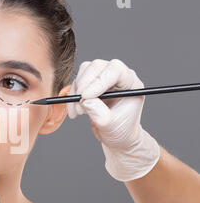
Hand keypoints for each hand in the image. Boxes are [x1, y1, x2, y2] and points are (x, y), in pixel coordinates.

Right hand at [67, 59, 159, 181]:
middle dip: (84, 84)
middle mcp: (118, 77)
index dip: (99, 80)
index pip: (115, 70)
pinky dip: (72, 96)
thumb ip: (99, 112)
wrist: (116, 135)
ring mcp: (104, 78)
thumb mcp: (110, 125)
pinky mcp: (91, 83)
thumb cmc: (120, 130)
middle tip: (80, 103)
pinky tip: (76, 111)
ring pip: (85, 71)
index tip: (86, 96)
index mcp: (131, 83)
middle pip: (97, 66)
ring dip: (77, 91)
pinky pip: (77, 81)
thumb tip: (85, 100)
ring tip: (80, 112)